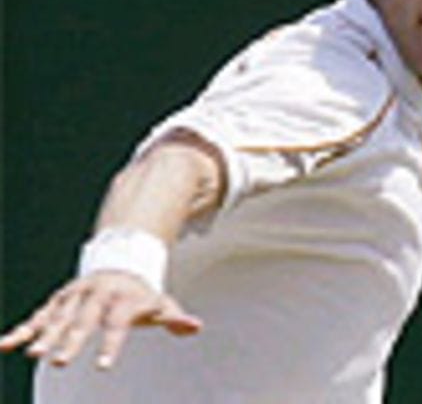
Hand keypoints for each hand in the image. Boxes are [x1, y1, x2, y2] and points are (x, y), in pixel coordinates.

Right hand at [0, 271, 201, 369]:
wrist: (122, 263)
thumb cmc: (142, 294)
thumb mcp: (161, 304)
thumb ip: (175, 318)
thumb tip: (195, 327)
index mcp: (123, 298)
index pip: (116, 323)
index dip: (110, 344)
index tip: (103, 367)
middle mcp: (97, 295)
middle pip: (83, 320)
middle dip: (71, 341)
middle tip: (58, 362)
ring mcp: (75, 297)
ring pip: (58, 317)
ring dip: (44, 336)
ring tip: (34, 354)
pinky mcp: (59, 301)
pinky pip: (37, 317)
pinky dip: (21, 331)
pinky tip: (4, 346)